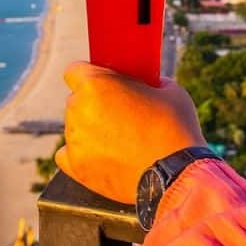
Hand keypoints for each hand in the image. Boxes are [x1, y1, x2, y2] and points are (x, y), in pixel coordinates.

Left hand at [55, 61, 206, 203]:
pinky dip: (83, 153)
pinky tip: (104, 155)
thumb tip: (140, 84)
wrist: (176, 175)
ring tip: (121, 140)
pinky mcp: (76, 167)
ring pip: (75, 126)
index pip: (75, 70)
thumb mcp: (167, 89)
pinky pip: (68, 153)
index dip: (91, 75)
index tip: (104, 83)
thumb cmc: (173, 129)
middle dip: (95, 103)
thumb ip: (143, 81)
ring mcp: (74, 140)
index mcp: (95, 84)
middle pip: (77, 99)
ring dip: (91, 128)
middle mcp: (77, 110)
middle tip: (121, 113)